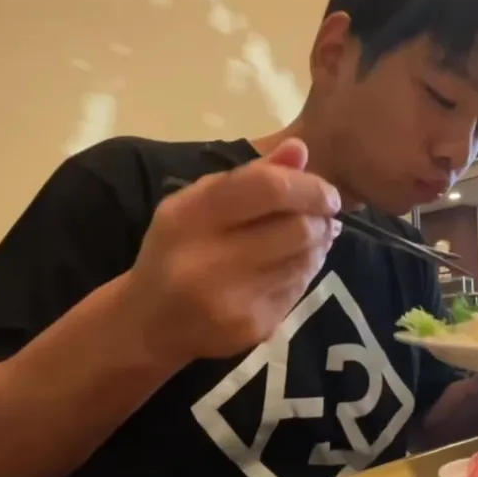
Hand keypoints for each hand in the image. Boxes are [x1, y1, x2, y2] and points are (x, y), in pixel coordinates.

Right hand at [122, 138, 341, 365]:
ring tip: (310, 236)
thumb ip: (251, 175)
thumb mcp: (197, 203)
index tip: (326, 192)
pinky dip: (304, 271)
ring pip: (305, 260)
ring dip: (318, 244)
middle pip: (297, 228)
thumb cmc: (175, 249)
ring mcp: (234, 300)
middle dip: (320, 217)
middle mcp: (210, 260)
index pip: (269, 188)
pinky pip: (299, 289)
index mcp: (192, 217)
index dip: (309, 186)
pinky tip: (291, 264)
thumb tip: (300, 149)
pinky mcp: (253, 327)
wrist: (151, 322)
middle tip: (323, 214)